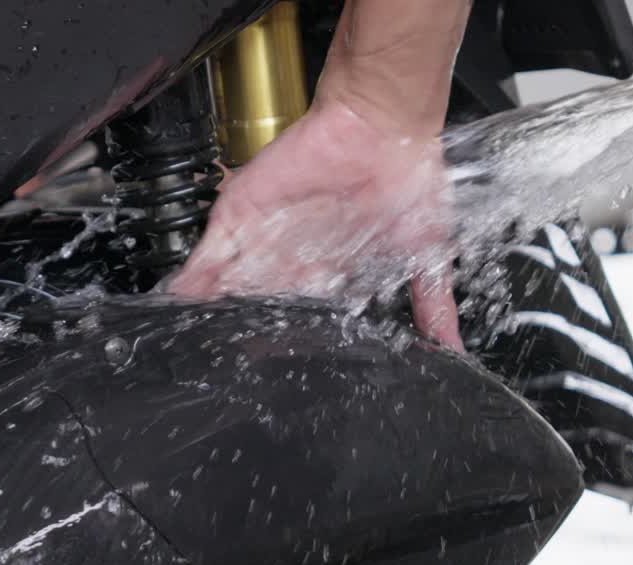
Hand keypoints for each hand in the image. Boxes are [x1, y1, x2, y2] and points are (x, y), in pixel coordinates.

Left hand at [168, 98, 462, 350]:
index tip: (270, 369)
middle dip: (240, 332)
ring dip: (210, 313)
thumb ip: (433, 304)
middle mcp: (295, 254)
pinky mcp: (242, 213)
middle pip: (257, 304)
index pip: (300, 314)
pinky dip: (193, 280)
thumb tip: (452, 348)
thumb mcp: (430, 255)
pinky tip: (180, 305)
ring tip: (192, 344)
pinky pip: (210, 252)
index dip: (284, 340)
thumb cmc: (411, 179)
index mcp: (332, 269)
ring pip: (229, 284)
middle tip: (225, 366)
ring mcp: (265, 234)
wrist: (386, 126)